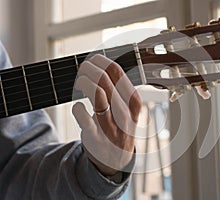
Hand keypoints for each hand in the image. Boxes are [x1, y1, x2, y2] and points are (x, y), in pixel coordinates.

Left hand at [72, 54, 141, 175]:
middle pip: (103, 78)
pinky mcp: (95, 137)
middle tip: (82, 70)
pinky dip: (76, 106)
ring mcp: (111, 126)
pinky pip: (80, 113)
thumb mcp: (127, 108)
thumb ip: (119, 87)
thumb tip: (100, 62)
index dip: (100, 60)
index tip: (92, 60)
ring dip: (82, 82)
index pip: (117, 71)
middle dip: (87, 69)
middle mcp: (125, 113)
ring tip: (79, 83)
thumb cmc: (119, 126)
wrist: (116, 158)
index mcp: (134, 102)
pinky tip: (79, 107)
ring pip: (95, 92)